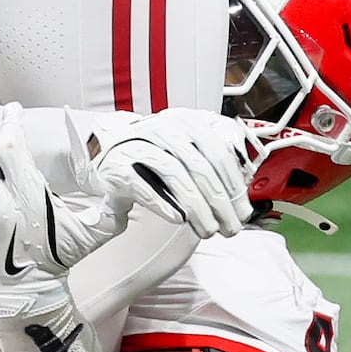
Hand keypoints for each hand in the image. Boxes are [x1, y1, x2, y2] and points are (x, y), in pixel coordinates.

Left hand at [0, 122, 106, 351]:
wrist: (22, 296)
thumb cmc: (58, 260)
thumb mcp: (94, 233)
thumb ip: (116, 206)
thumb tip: (131, 180)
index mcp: (28, 199)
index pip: (10, 145)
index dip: (11, 120)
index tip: (14, 108)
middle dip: (6, 148)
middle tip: (17, 156)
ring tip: (5, 184)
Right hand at [88, 108, 259, 240]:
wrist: (106, 147)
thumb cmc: (155, 152)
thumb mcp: (186, 146)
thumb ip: (214, 160)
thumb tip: (243, 189)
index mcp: (186, 121)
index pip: (219, 152)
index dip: (235, 185)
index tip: (244, 210)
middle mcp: (164, 129)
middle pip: (201, 167)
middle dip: (221, 202)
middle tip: (232, 227)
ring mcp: (140, 146)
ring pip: (176, 176)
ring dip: (198, 208)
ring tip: (209, 230)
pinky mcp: (119, 168)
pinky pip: (145, 187)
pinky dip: (165, 204)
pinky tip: (180, 220)